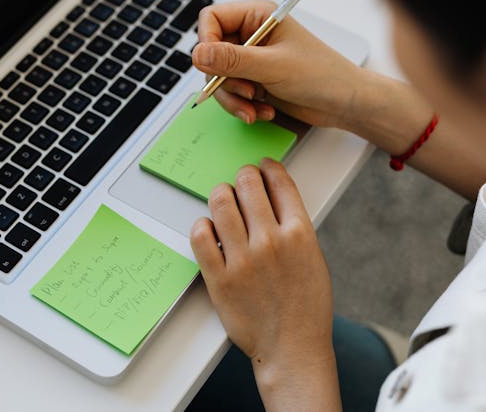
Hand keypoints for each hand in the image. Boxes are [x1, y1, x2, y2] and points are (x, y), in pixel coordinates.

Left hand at [190, 159, 339, 409]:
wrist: (293, 348)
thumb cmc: (306, 306)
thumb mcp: (314, 258)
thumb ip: (294, 228)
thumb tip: (272, 199)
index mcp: (300, 233)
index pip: (280, 182)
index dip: (268, 167)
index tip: (263, 166)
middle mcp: (271, 241)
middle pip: (248, 185)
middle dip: (243, 176)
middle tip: (241, 181)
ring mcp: (243, 259)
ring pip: (221, 203)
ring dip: (220, 194)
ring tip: (222, 199)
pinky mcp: (219, 278)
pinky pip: (201, 236)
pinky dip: (202, 225)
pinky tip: (208, 228)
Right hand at [193, 0, 364, 127]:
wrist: (344, 103)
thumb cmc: (321, 75)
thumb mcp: (273, 66)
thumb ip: (232, 60)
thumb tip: (198, 54)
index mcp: (257, 17)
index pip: (211, 19)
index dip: (206, 42)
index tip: (212, 66)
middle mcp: (251, 35)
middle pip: (211, 53)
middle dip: (223, 80)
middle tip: (245, 92)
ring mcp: (251, 60)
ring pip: (217, 78)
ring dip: (232, 98)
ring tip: (254, 108)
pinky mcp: (253, 80)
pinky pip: (230, 93)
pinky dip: (242, 106)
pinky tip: (262, 111)